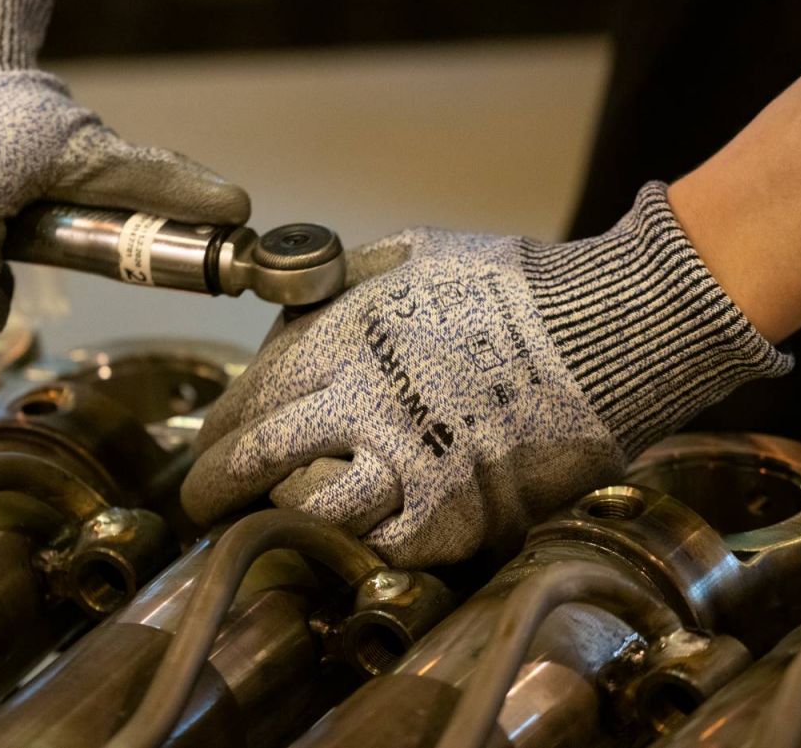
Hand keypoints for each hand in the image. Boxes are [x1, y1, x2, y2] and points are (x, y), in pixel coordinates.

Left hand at [182, 183, 790, 567]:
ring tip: (275, 521)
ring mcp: (402, 461)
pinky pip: (383, 546)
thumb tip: (299, 297)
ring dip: (284, 518)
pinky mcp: (450, 512)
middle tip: (201, 503)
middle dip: (215, 487)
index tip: (211, 443)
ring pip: (309, 510)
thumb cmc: (507, 286)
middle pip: (256, 459)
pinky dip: (359, 544)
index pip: (251, 397)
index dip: (220, 429)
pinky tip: (352, 537)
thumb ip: (341, 282)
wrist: (598, 330)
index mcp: (340, 338)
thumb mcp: (409, 254)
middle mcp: (357, 402)